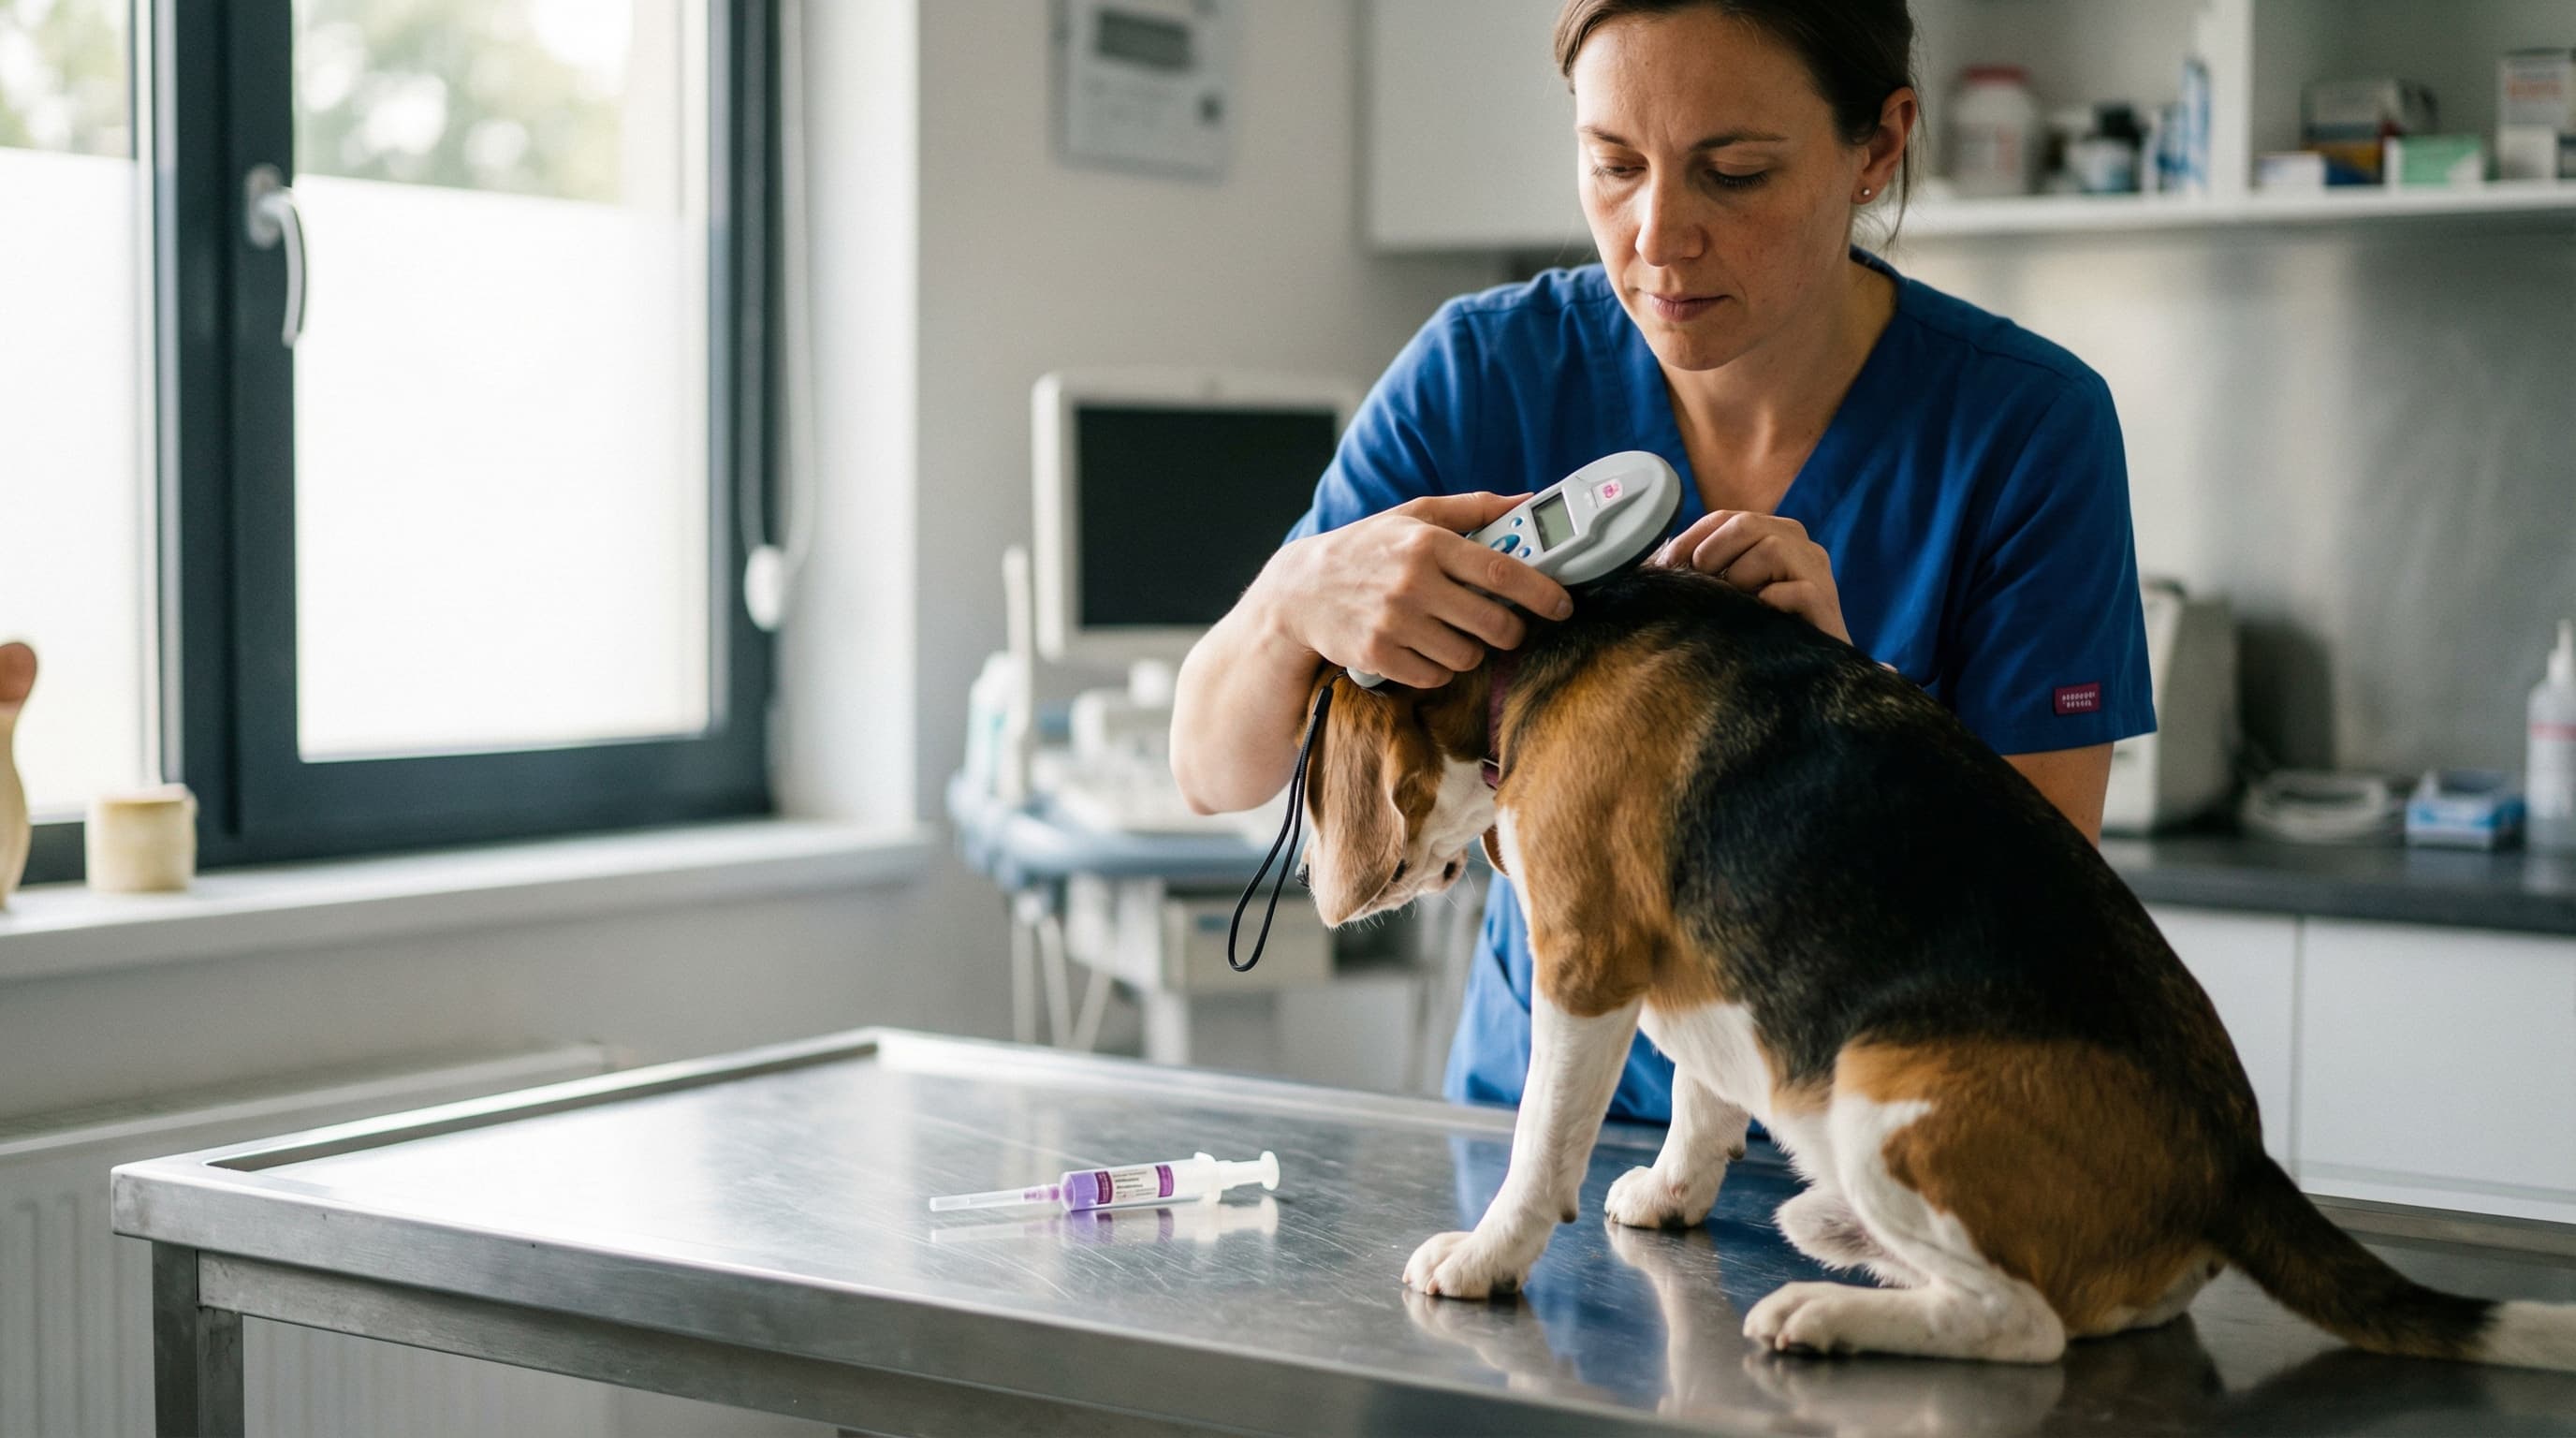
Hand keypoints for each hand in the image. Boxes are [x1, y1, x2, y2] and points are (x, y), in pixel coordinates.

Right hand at [1253, 493, 1575, 689]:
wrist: (1301, 590)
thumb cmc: (1366, 548)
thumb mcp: (1414, 515)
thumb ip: (1474, 507)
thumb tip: (1529, 500)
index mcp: (1427, 544)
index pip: (1501, 571)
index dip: (1541, 592)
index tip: (1562, 605)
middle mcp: (1412, 583)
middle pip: (1493, 623)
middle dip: (1511, 631)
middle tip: (1508, 627)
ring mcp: (1394, 622)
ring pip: (1467, 655)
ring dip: (1472, 650)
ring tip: (1454, 633)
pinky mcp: (1379, 655)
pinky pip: (1435, 675)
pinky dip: (1440, 668)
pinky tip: (1426, 648)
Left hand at [1653, 510, 1849, 644]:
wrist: (1809, 671)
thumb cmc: (1763, 629)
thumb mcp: (1730, 591)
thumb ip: (1707, 570)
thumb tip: (1656, 563)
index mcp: (1774, 533)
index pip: (1725, 518)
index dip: (1690, 538)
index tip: (1666, 565)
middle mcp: (1799, 542)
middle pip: (1745, 523)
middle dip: (1712, 554)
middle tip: (1701, 585)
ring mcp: (1816, 568)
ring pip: (1770, 549)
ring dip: (1742, 579)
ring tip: (1740, 605)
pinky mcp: (1824, 598)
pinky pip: (1794, 589)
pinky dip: (1770, 601)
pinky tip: (1762, 614)